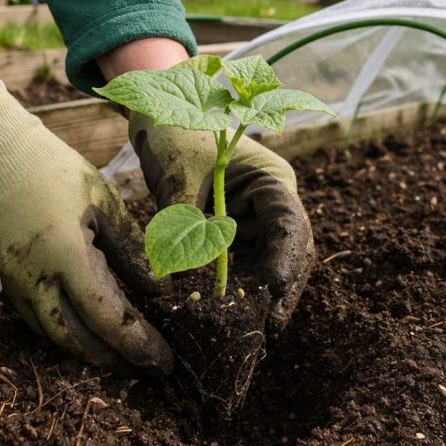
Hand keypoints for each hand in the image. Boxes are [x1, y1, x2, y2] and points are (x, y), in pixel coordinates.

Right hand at [0, 79, 172, 375]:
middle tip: (144, 366)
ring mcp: (8, 281)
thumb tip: (158, 288)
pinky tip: (82, 326)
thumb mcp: (101, 199)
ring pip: (49, 333)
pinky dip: (60, 327)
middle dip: (112, 359)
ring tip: (119, 353)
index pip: (107, 317)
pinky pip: (30, 315)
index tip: (162, 359)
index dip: (137, 344)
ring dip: (85, 349)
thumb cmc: (50, 167)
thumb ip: (129, 247)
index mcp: (65, 254)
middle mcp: (32, 277)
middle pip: (75, 339)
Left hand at [128, 113, 314, 329]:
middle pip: (289, 250)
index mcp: (272, 178)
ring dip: (259, 294)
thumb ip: (182, 220)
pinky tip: (229, 314)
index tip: (273, 288)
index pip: (289, 222)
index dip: (286, 258)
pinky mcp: (232, 232)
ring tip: (253, 330)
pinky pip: (241, 265)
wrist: (155, 114)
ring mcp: (253, 219)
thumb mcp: (178, 174)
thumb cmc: (174, 131)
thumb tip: (177, 274)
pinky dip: (236, 287)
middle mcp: (270, 202)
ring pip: (267, 264)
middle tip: (270, 327)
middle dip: (281, 287)